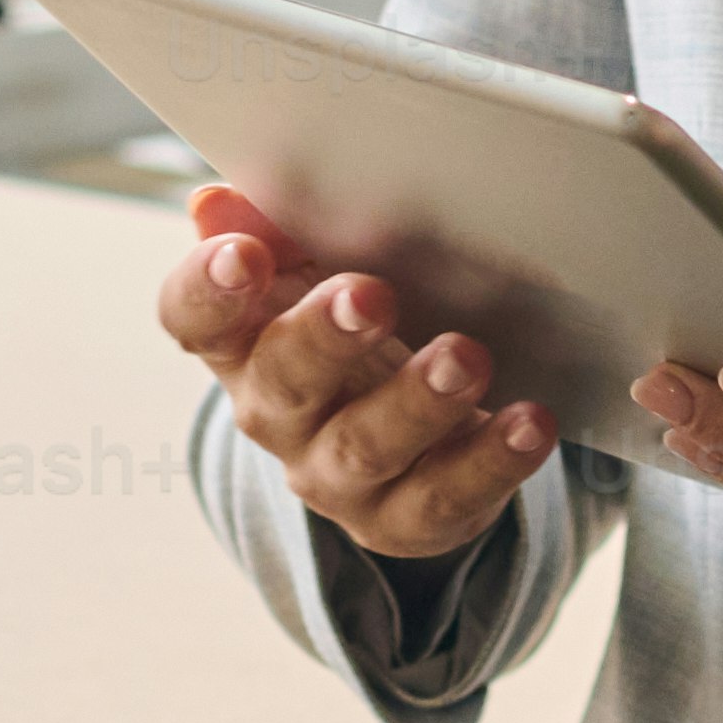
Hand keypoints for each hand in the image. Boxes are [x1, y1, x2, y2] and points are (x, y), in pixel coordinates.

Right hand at [161, 178, 567, 565]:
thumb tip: (217, 201)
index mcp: (241, 344)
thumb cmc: (349, 340)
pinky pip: (444, 497)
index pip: (194, 320)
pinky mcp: (403, 521)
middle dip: (324, 338)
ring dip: (416, 402)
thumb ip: (276, 231)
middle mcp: (276, 416)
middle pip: (282, 382)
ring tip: (464, 357)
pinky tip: (529, 422)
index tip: (245, 253)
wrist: (398, 450)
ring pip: (365, 447)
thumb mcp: (313, 280)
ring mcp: (335, 477)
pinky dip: (490, 460)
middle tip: (370, 295)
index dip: (209, 290)